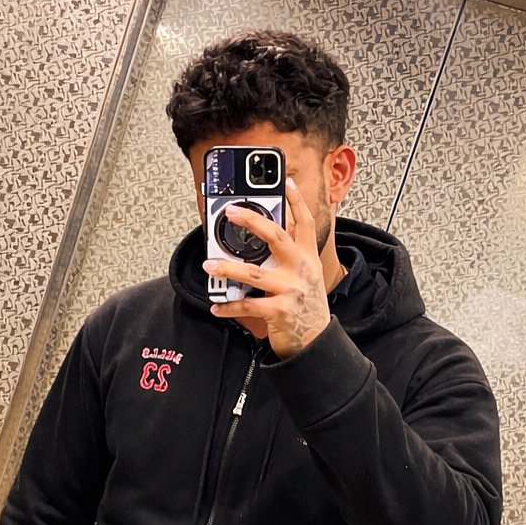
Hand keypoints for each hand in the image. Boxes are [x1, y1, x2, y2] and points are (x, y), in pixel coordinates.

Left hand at [205, 178, 330, 358]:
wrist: (316, 342)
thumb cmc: (306, 308)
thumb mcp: (306, 277)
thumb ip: (292, 257)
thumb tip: (267, 237)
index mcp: (307, 259)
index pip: (305, 223)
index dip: (297, 201)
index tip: (287, 182)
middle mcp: (301, 270)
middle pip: (277, 237)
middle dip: (253, 221)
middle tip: (231, 212)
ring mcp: (291, 290)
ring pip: (254, 274)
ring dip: (227, 269)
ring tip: (209, 265)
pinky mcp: (280, 311)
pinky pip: (248, 306)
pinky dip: (229, 307)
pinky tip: (216, 307)